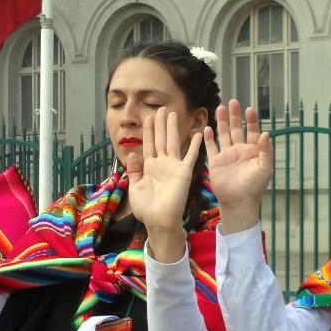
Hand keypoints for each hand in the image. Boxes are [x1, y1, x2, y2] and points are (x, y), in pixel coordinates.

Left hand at [126, 107, 202, 261]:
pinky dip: (194, 145)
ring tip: (172, 113)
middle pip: (161, 139)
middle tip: (162, 109)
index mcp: (150, 167)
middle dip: (161, 124)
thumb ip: (135, 170)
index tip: (149, 117)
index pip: (149, 145)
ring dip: (172, 128)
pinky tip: (198, 133)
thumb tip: (132, 153)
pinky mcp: (184, 172)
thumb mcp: (135, 187)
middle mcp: (162, 164)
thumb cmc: (146, 208)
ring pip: (172, 142)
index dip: (149, 131)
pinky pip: (191, 156)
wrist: (159, 221)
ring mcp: (174, 167)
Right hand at [204, 100, 273, 233]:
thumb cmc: (255, 187)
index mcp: (253, 151)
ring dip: (222, 122)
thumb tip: (266, 133)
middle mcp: (239, 150)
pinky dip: (208, 139)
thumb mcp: (265, 168)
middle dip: (235, 116)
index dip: (251, 120)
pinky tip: (207, 128)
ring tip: (220, 108)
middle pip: (236, 129)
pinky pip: (211, 148)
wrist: (239, 203)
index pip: (252, 131)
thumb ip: (266, 151)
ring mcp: (227, 155)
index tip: (249, 109)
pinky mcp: (215, 162)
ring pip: (223, 134)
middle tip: (233, 102)